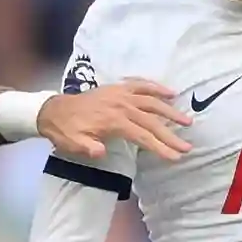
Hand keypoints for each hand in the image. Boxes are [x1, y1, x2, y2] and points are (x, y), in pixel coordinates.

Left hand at [39, 79, 190, 161]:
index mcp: (113, 121)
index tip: (175, 157)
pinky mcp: (118, 87)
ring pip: (152, 101)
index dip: (160, 148)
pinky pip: (141, 84)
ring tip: (187, 121)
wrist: (53, 110)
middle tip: (187, 147)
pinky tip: (171, 93)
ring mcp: (121, 94)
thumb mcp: (73, 144)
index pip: (143, 137)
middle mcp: (121, 105)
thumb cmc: (66, 131)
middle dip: (171, 135)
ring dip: (170, 111)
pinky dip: (157, 87)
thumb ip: (88, 148)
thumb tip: (101, 152)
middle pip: (152, 121)